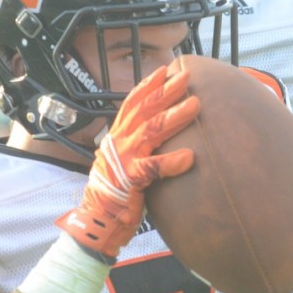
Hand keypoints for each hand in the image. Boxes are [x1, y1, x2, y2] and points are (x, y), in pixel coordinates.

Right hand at [56, 65, 199, 260]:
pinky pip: (153, 169)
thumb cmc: (116, 192)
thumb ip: (138, 146)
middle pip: (144, 110)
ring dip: (174, 117)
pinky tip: (189, 158)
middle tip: (186, 78)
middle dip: (166, 92)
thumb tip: (158, 131)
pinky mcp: (130, 181)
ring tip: (195, 105)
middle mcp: (118, 143)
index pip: (131, 104)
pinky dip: (172, 162)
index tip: (164, 70)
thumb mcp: (124, 161)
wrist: (96, 222)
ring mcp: (123, 160)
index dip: (147, 85)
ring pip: (151, 132)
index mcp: (117, 136)